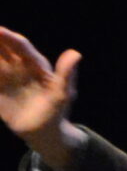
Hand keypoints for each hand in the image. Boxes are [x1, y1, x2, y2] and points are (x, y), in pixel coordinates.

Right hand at [0, 28, 82, 170]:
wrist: (44, 134)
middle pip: (2, 48)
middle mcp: (20, 67)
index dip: (8, 36)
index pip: (20, 45)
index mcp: (36, 65)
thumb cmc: (57, 113)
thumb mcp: (62, 94)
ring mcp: (7, 77)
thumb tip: (76, 52)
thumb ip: (66, 74)